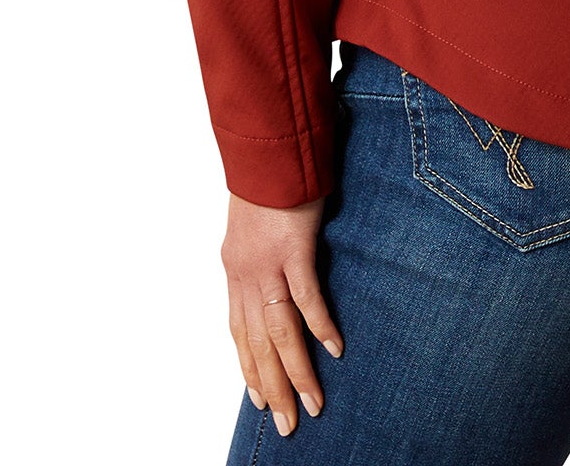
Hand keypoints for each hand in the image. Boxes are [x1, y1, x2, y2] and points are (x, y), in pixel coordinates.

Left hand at [222, 192, 344, 436]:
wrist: (268, 145)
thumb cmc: (268, 176)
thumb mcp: (255, 220)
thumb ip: (262, 249)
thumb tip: (277, 268)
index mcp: (236, 269)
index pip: (239, 332)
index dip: (249, 367)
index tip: (260, 398)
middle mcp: (246, 274)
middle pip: (257, 344)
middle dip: (273, 387)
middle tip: (288, 423)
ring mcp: (267, 264)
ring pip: (279, 333)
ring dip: (296, 372)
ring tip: (312, 405)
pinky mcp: (293, 248)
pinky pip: (305, 298)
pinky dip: (319, 327)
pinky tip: (333, 350)